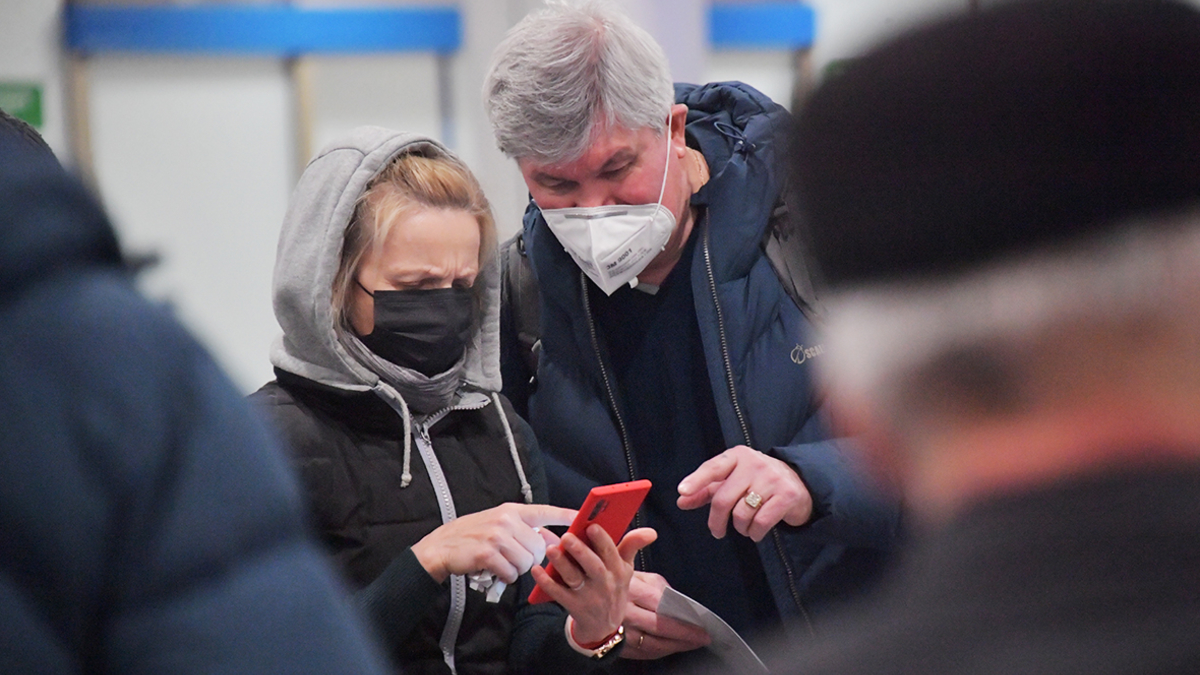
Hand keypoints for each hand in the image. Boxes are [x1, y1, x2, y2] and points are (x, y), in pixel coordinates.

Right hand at [411, 503, 573, 582]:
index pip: (544, 511)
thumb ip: (524, 530)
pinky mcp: (487, 554)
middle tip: (513, 559)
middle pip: (538, 547)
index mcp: (511, 511)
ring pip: (526, 562)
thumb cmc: (472, 537)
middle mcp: (506, 520)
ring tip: (502, 564)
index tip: (580, 516)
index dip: (564, 515)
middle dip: (530, 559)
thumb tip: (553, 538)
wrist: (441, 547)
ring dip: (516, 569)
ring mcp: (496, 536)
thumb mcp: (498, 525)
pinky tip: (494, 571)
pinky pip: (510, 573)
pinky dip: (504, 577)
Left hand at [530, 525, 656, 645]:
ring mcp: (588, 597)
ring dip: (562, 564)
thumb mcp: (626, 569)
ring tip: (551, 549)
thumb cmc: (613, 589)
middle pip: (593, 566)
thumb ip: (632, 546)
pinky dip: (546, 582)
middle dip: (580, 551)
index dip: (603, 540)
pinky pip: (558, 594)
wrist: (605, 626)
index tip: (592, 526)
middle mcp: (604, 584)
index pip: (612, 553)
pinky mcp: (573, 606)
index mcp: (618, 571)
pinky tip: (537, 570)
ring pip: (574, 579)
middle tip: (567, 536)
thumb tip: (651, 532)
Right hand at [619, 571, 710, 659]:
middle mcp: (624, 612)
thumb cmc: (612, 581)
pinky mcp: (616, 644)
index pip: (662, 607)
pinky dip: (660, 652)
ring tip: (691, 644)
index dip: (683, 618)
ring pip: (653, 645)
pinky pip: (643, 653)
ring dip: (676, 647)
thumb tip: (678, 601)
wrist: (583, 596)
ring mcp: (620, 631)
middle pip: (660, 629)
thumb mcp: (633, 570)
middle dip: (685, 636)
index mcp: (630, 590)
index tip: (701, 623)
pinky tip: (671, 648)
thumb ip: (657, 583)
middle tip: (703, 638)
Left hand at [677, 445, 812, 541]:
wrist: (800, 484)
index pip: (713, 468)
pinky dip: (754, 533)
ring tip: (744, 526)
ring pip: (741, 514)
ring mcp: (772, 479)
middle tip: (716, 531)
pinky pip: (760, 523)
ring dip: (739, 528)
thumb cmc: (757, 482)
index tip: (682, 491)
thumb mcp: (733, 480)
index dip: (697, 480)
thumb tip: (681, 501)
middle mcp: (754, 463)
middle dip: (716, 521)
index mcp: (738, 456)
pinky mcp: (786, 496)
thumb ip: (707, 490)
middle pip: (724, 499)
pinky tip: (755, 532)